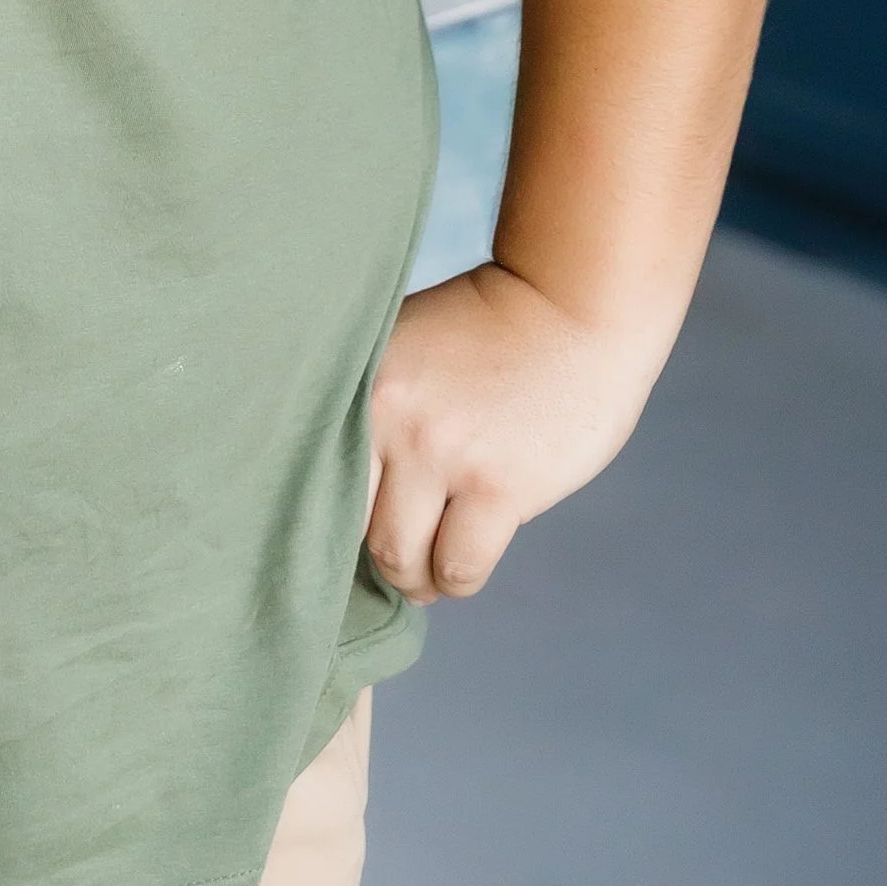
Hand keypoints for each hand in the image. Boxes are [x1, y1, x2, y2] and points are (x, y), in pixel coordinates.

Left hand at [365, 262, 659, 604]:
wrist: (570, 305)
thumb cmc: (486, 327)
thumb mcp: (406, 344)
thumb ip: (373, 404)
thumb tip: (341, 481)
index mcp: (361, 382)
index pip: (316, 476)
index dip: (331, 514)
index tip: (351, 528)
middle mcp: (391, 419)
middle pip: (354, 527)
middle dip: (374, 555)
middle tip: (396, 559)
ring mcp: (444, 454)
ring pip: (402, 558)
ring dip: (415, 579)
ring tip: (427, 574)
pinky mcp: (498, 486)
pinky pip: (459, 566)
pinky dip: (455, 580)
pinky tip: (458, 568)